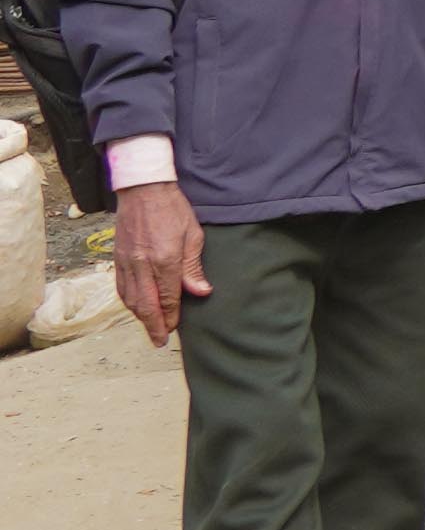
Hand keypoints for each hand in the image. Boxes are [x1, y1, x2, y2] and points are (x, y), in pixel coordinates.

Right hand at [113, 182, 207, 347]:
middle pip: (145, 305)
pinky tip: (136, 307)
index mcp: (164, 260)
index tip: (173, 330)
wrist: (143, 189)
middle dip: (153, 325)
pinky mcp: (118, 258)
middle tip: (159, 340)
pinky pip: (121, 287)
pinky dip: (128, 301)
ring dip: (140, 316)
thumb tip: (200, 292)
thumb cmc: (173, 209)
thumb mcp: (194, 236)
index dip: (170, 317)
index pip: (167, 298)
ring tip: (150, 327)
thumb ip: (193, 267)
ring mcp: (127, 262)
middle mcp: (142, 265)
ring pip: (130, 298)